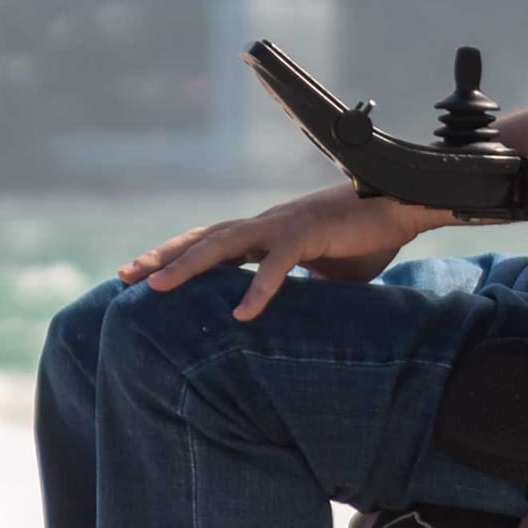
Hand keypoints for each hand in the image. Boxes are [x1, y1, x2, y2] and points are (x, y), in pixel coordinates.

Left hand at [119, 186, 444, 320]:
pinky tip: (243, 315)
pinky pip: (279, 263)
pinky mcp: (311, 232)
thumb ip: (301, 287)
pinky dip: (259, 288)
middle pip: (203, 238)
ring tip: (158, 288)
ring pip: (226, 243)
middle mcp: (269, 224)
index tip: (139, 275)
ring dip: (189, 265)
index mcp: (268, 232)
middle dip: (162, 257)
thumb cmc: (368, 237)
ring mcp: (287, 225)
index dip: (176, 256)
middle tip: (123, 277)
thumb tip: (291, 322)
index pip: (211, 242)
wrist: (403, 206)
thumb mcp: (326, 271)